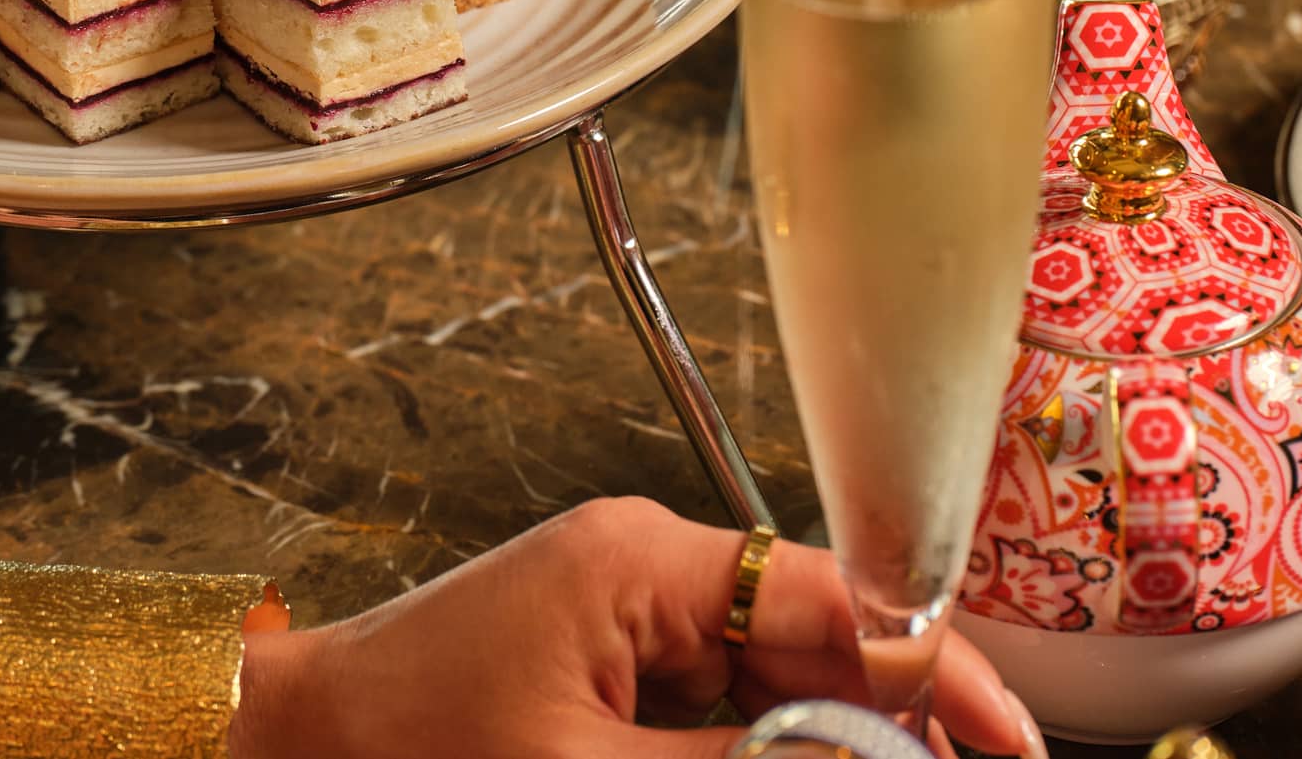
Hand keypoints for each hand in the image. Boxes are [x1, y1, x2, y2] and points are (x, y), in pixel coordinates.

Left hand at [235, 497, 1043, 757]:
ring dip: (827, 743)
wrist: (292, 754)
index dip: (933, 670)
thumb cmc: (404, 749)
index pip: (835, 596)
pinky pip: (719, 715)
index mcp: (646, 561)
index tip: (1009, 744)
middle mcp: (652, 572)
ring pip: (778, 687)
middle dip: (886, 726)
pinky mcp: (610, 674)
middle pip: (819, 642)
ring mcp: (631, 622)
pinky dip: (763, 749)